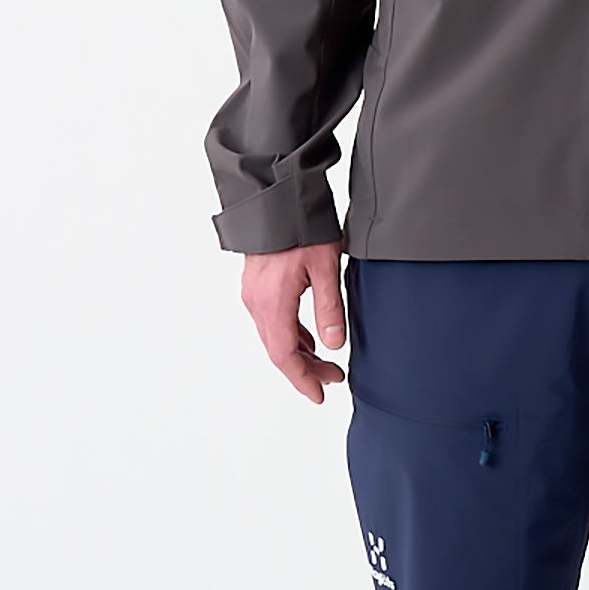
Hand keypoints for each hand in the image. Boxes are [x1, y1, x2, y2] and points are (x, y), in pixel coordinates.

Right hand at [240, 238, 348, 401]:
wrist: (277, 195)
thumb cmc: (301, 226)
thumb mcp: (325, 266)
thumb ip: (329, 307)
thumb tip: (334, 344)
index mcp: (273, 303)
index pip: (285, 356)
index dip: (303, 379)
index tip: (321, 394)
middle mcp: (257, 303)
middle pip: (278, 350)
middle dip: (305, 369)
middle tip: (333, 378)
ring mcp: (254, 293)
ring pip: (274, 336)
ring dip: (298, 353)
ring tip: (325, 362)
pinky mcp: (257, 284)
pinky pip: (271, 320)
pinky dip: (290, 334)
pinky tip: (307, 336)